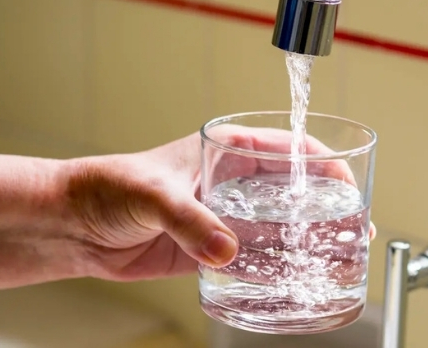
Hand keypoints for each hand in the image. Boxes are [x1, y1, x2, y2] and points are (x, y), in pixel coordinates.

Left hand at [68, 126, 375, 281]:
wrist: (74, 225)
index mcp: (227, 150)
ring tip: (336, 257)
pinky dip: (275, 265)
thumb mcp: (152, 194)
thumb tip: (226, 249)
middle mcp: (233, 180)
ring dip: (307, 240)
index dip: (325, 166)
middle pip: (295, 190)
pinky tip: (294, 277)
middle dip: (327, 207)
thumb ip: (190, 220)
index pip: (290, 150)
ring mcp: (226, 214)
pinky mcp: (212, 246)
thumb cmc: (106, 186)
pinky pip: (254, 255)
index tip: (348, 187)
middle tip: (353, 230)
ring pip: (280, 224)